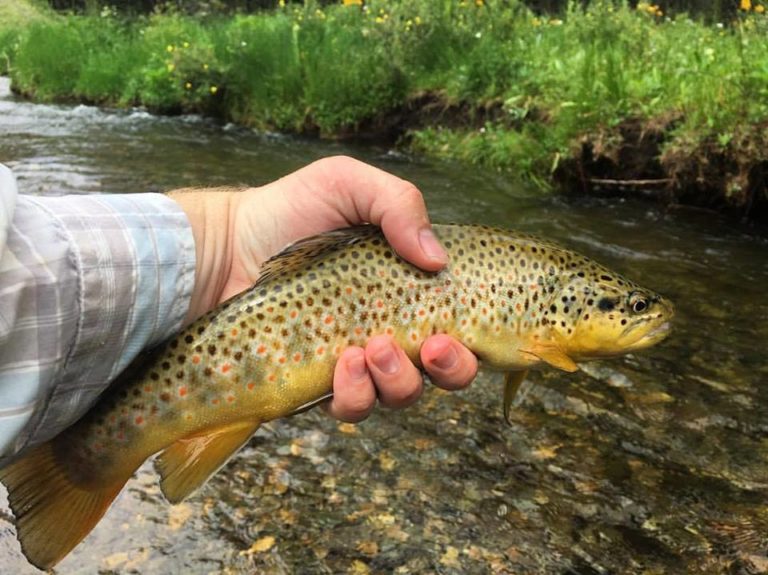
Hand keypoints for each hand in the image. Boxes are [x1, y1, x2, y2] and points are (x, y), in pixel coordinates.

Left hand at [170, 156, 477, 421]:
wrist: (225, 246)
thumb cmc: (289, 211)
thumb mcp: (346, 184)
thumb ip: (398, 203)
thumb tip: (437, 258)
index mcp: (406, 288)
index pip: (457, 326)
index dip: (468, 343)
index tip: (453, 334)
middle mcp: (390, 328)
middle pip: (441, 372)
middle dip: (450, 370)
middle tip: (431, 347)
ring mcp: (356, 360)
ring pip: (400, 395)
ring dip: (398, 381)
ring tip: (371, 348)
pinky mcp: (319, 382)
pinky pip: (352, 405)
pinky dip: (356, 393)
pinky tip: (342, 364)